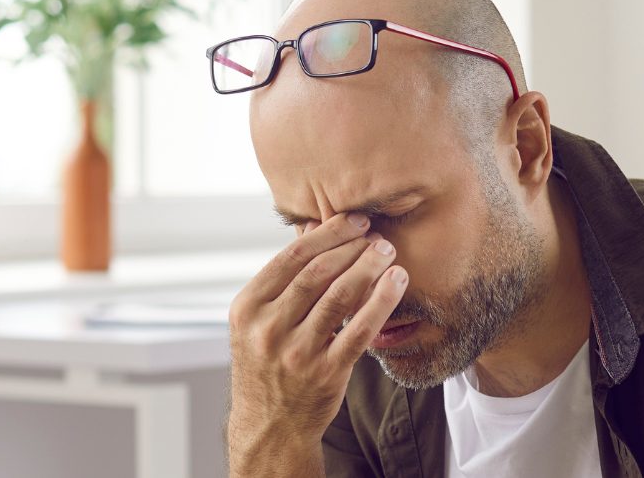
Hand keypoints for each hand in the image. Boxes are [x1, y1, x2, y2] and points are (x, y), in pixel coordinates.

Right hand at [225, 213, 408, 474]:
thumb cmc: (267, 364)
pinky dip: (382, 301)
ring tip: (388, 252)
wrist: (269, 425)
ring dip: (369, 268)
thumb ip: (283, 277)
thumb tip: (309, 226)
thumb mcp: (258, 321)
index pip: (291, 257)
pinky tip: (396, 282)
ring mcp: (297, 353)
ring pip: (340, 297)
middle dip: (353, 248)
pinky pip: (361, 329)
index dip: (328, 233)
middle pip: (317, 273)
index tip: (354, 220)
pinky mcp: (327, 373)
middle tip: (377, 236)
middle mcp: (268, 329)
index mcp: (247, 308)